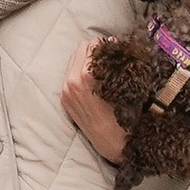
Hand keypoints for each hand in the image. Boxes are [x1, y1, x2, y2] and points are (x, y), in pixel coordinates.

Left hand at [61, 42, 129, 166]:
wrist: (112, 144)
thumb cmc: (124, 117)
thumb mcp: (124, 87)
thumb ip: (116, 64)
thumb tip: (114, 46)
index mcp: (86, 77)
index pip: (93, 45)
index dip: (107, 45)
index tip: (116, 49)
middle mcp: (72, 82)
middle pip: (81, 48)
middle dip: (96, 49)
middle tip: (109, 56)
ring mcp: (66, 92)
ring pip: (74, 60)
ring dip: (87, 59)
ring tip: (102, 66)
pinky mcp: (65, 100)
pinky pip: (70, 75)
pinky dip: (80, 71)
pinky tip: (93, 79)